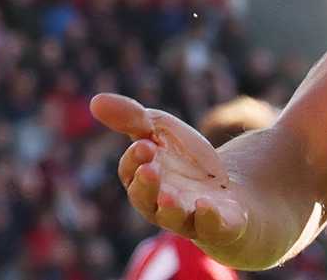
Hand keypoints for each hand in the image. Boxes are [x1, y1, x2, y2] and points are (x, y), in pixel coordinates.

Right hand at [91, 93, 247, 252]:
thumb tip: (95, 100)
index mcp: (144, 179)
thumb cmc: (186, 161)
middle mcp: (161, 203)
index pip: (131, 172)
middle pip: (145, 199)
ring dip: (170, 207)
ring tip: (169, 195)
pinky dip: (208, 218)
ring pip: (173, 218)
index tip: (145, 144)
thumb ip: (132, 118)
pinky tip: (206, 205)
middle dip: (146, 184)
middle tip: (150, 168)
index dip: (135, 159)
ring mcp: (189, 216)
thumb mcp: (162, 131)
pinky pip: (211, 226)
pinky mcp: (218, 224)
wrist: (231, 187)